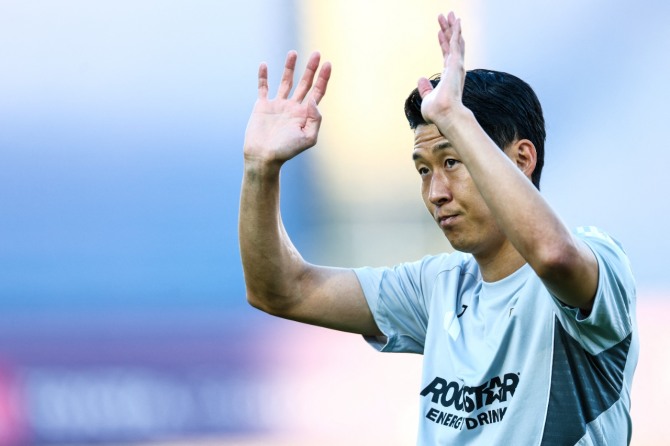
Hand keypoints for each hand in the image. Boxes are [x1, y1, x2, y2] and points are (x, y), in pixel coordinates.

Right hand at [244, 50, 331, 165]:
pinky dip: (263, 76)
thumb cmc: (286, 151)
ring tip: (294, 52)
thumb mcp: (308, 138)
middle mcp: (292, 107)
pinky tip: (264, 65)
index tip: (328, 64)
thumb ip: (315, 118)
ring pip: (285, 82)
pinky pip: (263, 88)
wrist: (264, 157)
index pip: (317, 92)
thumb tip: (313, 98)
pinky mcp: (262, 106)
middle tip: (317, 54)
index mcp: (304, 114)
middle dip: (311, 69)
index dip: (323, 78)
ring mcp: (277, 106)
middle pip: (304, 83)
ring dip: (290, 67)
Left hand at [417, 12, 466, 126]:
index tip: (439, 31)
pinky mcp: (456, 63)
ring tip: (450, 14)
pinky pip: (456, 43)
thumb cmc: (437, 111)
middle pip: (452, 45)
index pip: (446, 55)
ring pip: (455, 41)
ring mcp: (457, 66)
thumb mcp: (427, 98)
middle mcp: (455, 69)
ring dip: (452, 27)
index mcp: (449, 76)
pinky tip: (456, 21)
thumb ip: (425, 88)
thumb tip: (420, 79)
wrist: (444, 115)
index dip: (443, 42)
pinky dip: (456, 31)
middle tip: (446, 16)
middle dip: (449, 30)